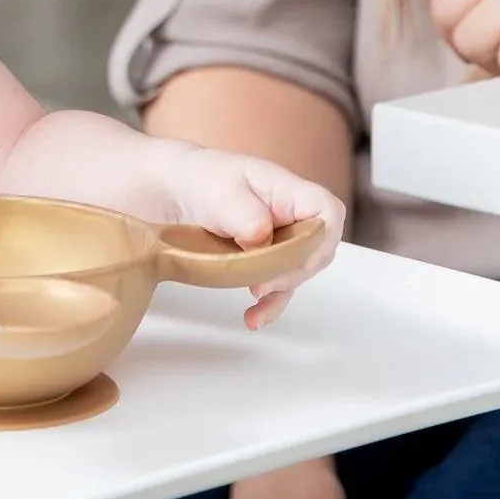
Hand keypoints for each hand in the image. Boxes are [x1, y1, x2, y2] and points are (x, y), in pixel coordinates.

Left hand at [165, 145, 344, 329]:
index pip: (328, 211)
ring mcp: (280, 238)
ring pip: (298, 270)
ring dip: (280, 292)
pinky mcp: (264, 258)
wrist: (171, 191)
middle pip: (317, 248)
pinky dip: (269, 305)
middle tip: (260, 282)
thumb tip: (262, 238)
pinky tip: (253, 318)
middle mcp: (290, 214)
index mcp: (286, 190)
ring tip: (254, 302)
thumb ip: (244, 213)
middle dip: (293, 271)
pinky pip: (279, 286)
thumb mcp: (218, 191)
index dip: (319, 238)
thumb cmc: (198, 180)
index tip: (290, 257)